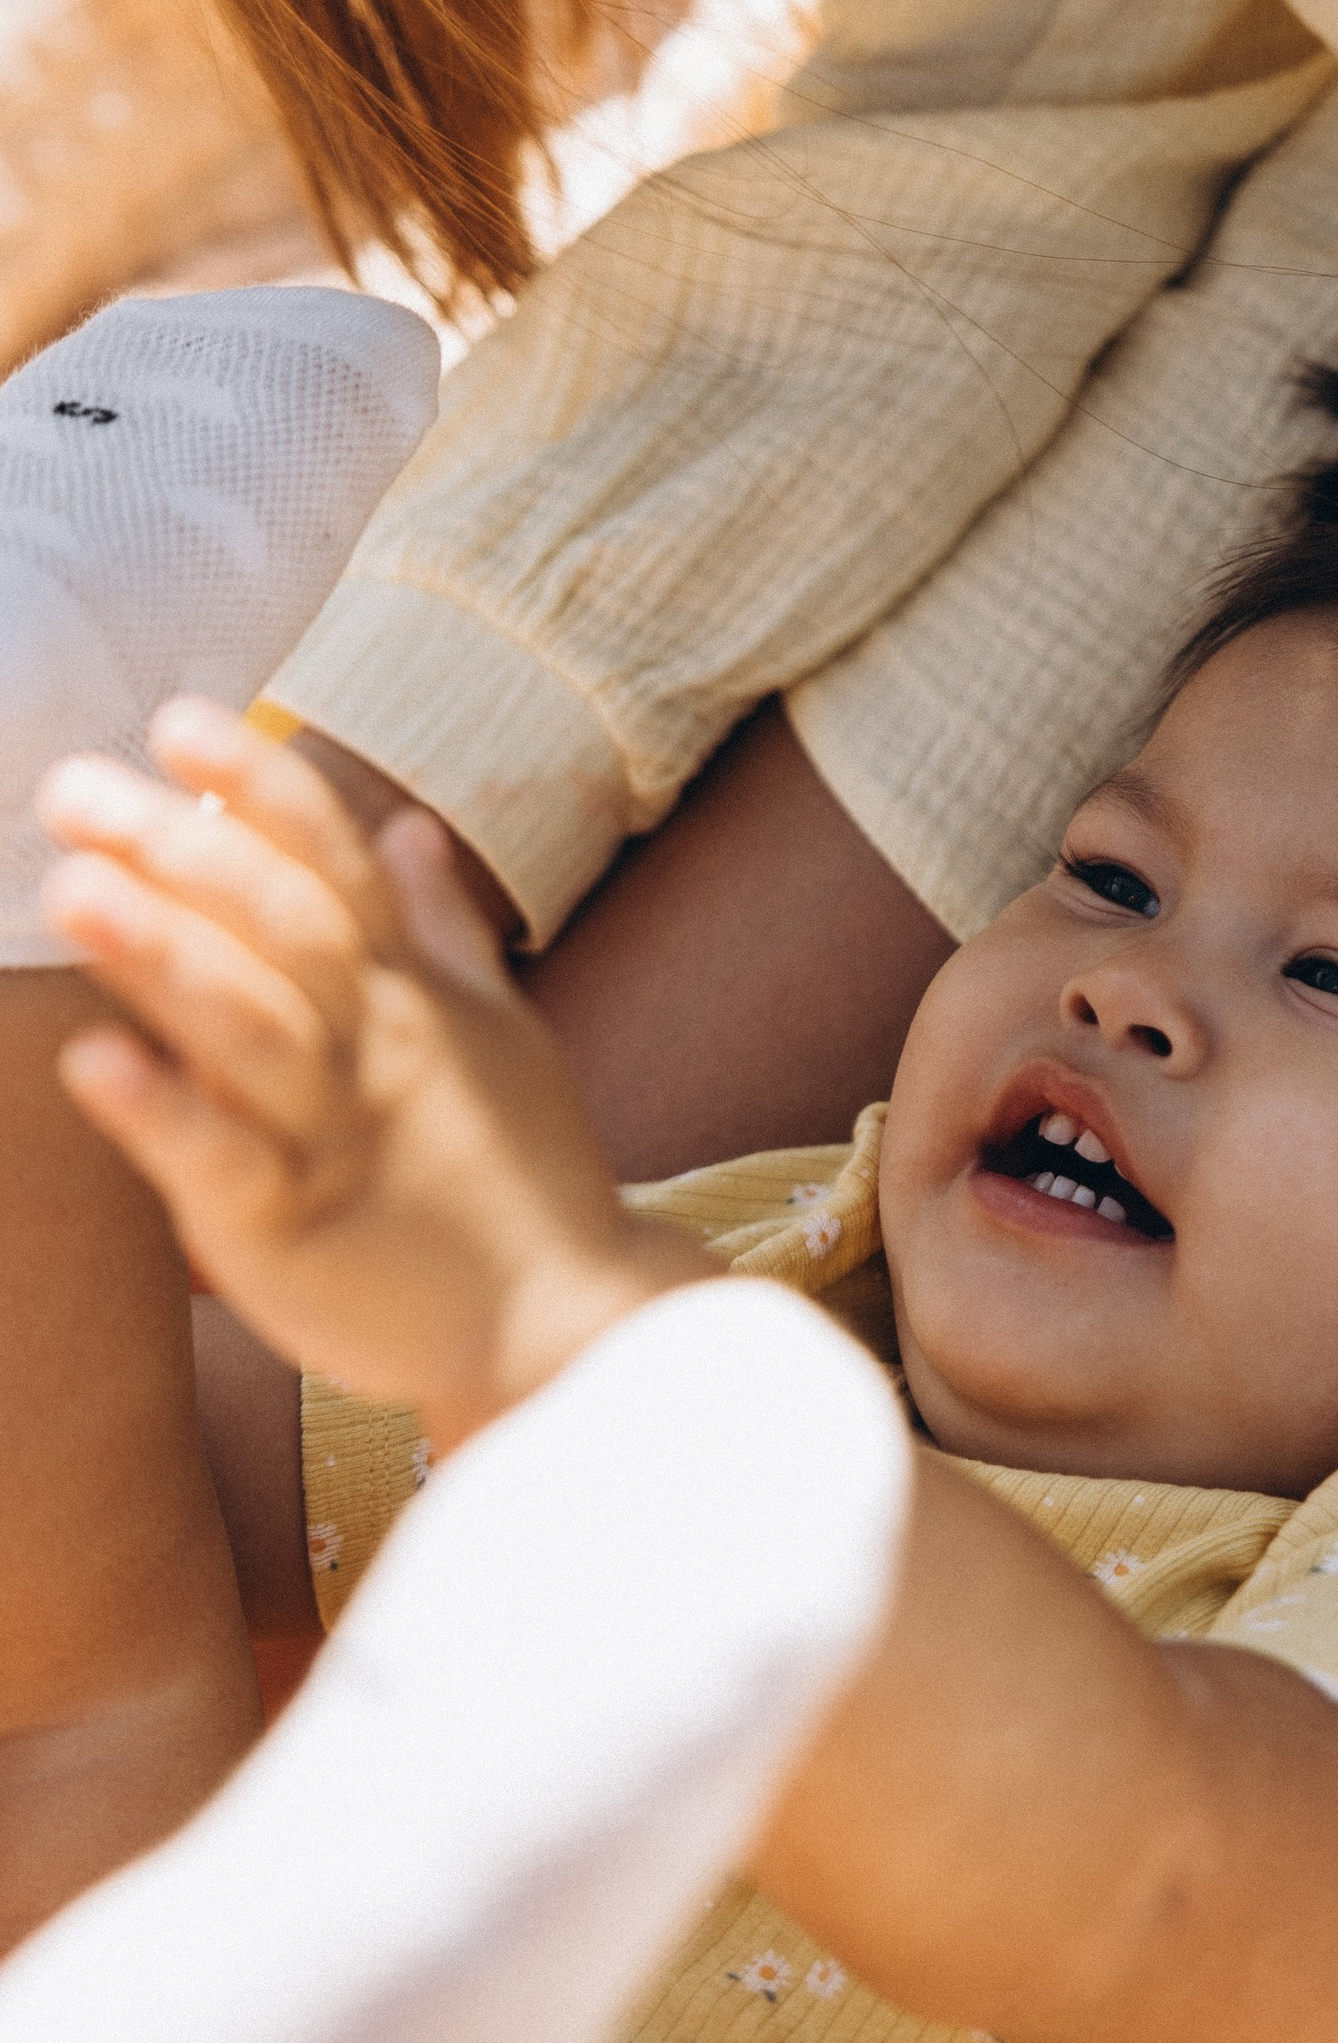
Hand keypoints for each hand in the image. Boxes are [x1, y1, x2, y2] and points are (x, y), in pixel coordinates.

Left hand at [39, 700, 694, 1448]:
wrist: (563, 1321)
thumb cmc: (520, 1174)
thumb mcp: (495, 1033)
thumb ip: (442, 929)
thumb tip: (412, 828)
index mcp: (413, 995)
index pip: (334, 863)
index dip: (263, 787)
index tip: (181, 721)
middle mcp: (376, 1048)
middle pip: (282, 925)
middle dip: (183, 848)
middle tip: (72, 788)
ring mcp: (338, 1138)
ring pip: (252, 1027)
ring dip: (160, 953)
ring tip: (69, 885)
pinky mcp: (295, 1233)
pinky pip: (225, 1163)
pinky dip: (159, 1113)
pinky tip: (88, 1060)